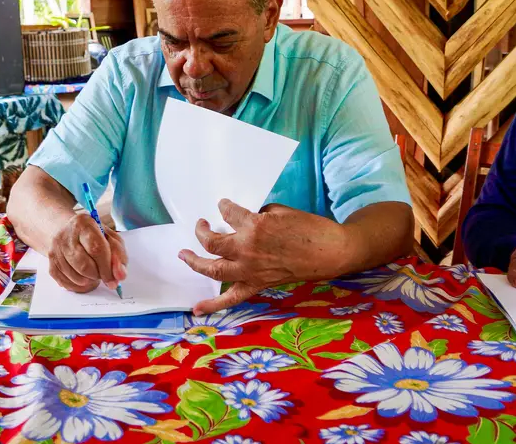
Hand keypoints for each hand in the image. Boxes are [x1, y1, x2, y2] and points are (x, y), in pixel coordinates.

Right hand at [47, 214, 126, 292]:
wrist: (70, 233)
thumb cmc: (95, 237)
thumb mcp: (112, 240)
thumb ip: (119, 257)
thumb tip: (120, 276)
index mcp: (84, 223)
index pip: (96, 249)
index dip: (107, 268)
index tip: (113, 279)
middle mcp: (66, 235)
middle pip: (85, 266)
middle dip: (98, 275)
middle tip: (102, 273)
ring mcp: (55, 250)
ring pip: (76, 277)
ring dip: (89, 281)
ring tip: (93, 273)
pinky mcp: (50, 263)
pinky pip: (66, 283)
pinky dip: (79, 286)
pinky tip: (84, 278)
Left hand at [178, 199, 350, 314]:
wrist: (330, 252)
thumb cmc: (309, 228)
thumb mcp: (280, 211)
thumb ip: (258, 215)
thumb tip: (244, 220)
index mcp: (254, 226)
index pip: (228, 213)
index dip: (224, 207)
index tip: (223, 205)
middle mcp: (247, 249)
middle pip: (212, 242)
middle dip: (202, 232)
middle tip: (202, 225)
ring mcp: (250, 270)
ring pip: (213, 268)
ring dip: (195, 261)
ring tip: (185, 254)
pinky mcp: (258, 284)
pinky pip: (231, 298)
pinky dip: (213, 305)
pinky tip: (196, 309)